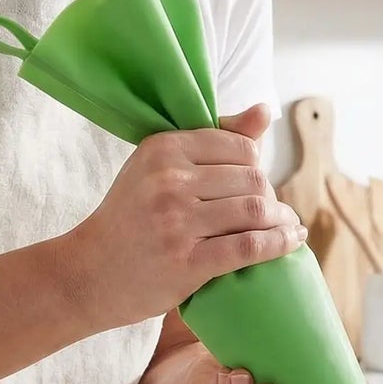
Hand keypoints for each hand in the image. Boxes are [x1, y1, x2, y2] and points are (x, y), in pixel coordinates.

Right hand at [60, 105, 305, 330]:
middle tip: (273, 213)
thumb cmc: (131, 219)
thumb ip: (213, 139)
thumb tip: (264, 110)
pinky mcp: (187, 262)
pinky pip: (251, 246)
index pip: (240, 148)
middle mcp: (169, 180)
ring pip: (256, 211)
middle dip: (272, 197)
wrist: (89, 273)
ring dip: (281, 220)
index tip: (256, 186)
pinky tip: (292, 240)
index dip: (257, 167)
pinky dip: (280, 244)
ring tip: (285, 226)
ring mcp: (177, 222)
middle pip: (253, 180)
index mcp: (162, 148)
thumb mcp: (159, 167)